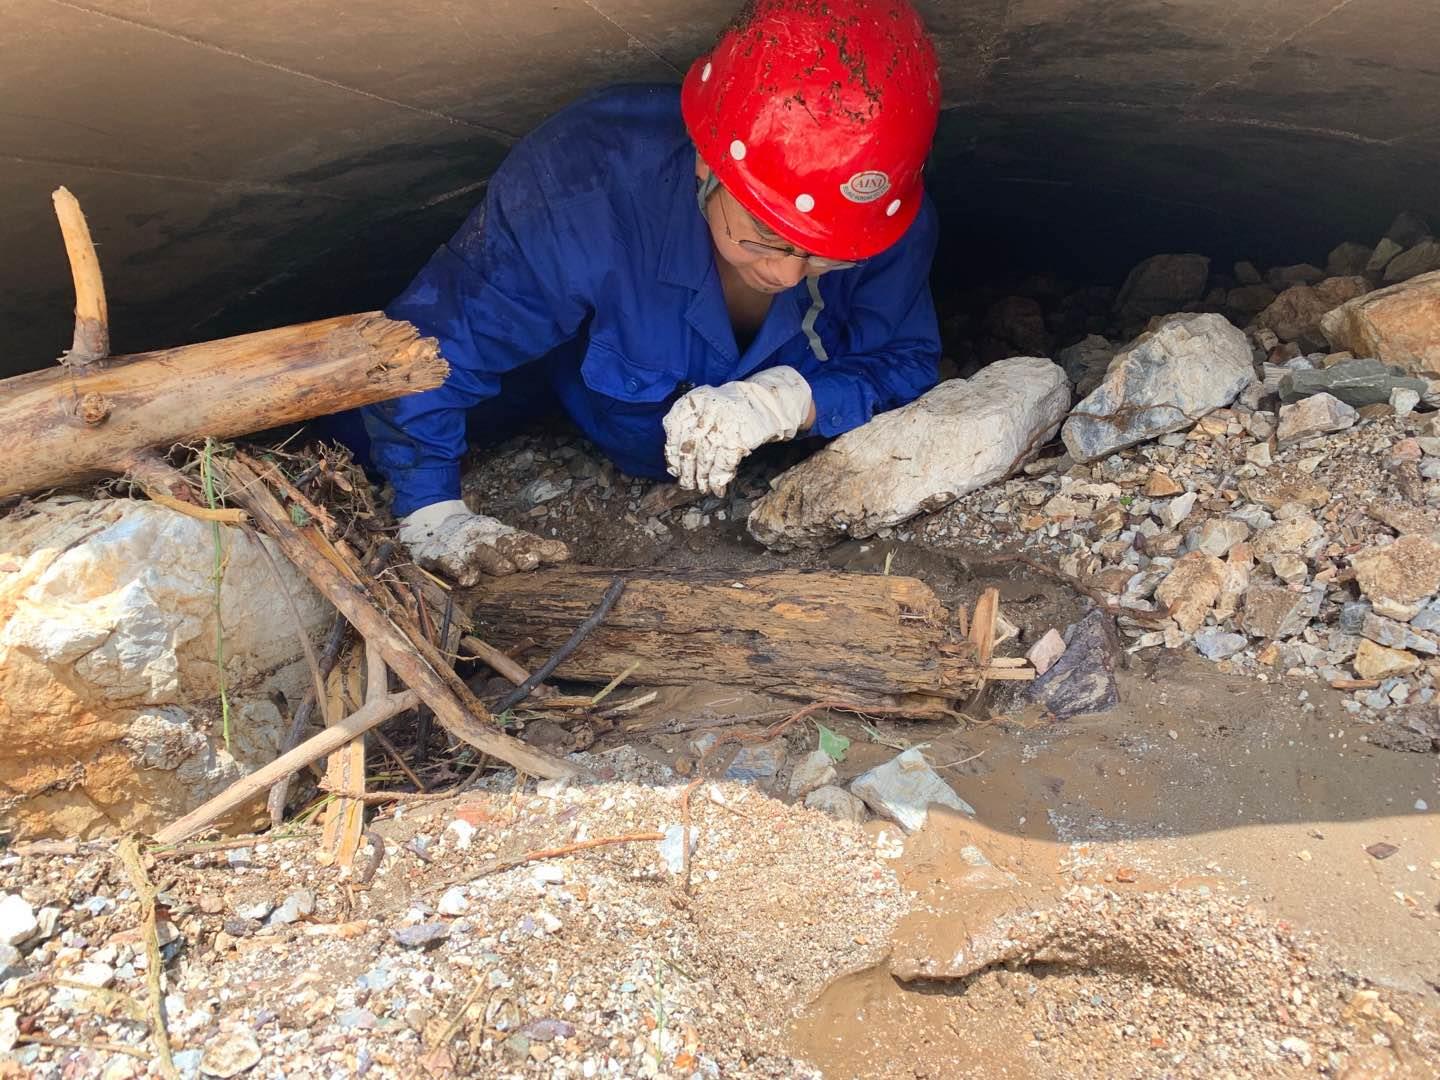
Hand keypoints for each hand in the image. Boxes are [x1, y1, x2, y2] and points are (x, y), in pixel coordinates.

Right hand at [397, 500, 569, 584]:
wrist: (432, 522)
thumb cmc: (477, 538)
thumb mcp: (503, 539)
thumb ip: (531, 546)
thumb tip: (567, 553)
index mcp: (501, 534)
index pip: (524, 540)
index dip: (541, 547)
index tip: (560, 555)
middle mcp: (485, 538)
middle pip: (504, 544)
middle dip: (519, 553)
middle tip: (532, 563)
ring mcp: (461, 545)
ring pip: (480, 552)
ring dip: (493, 560)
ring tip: (506, 570)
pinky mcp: (438, 553)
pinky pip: (448, 561)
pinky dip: (457, 568)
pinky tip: (466, 579)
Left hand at [662, 366, 812, 495]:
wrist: (769, 401)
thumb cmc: (735, 409)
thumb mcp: (708, 407)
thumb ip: (690, 427)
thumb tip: (675, 466)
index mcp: (695, 399)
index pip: (673, 427)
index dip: (672, 452)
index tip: (674, 469)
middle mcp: (707, 409)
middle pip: (688, 447)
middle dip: (687, 471)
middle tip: (688, 485)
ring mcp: (723, 424)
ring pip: (705, 459)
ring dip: (703, 479)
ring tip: (703, 489)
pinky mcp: (738, 438)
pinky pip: (723, 465)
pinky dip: (719, 480)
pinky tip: (718, 488)